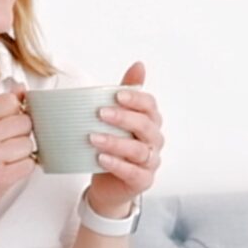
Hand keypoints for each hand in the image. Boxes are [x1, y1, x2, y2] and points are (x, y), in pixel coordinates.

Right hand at [0, 89, 37, 224]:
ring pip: (28, 144)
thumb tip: (21, 89)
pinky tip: (9, 171)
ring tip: (6, 160)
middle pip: (24, 122)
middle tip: (7, 145)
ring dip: (23, 153)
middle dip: (21, 134)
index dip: (16, 112)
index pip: (9, 101)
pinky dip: (23, 168)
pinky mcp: (0, 178)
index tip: (11, 121)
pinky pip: (29, 164)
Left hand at [86, 62, 163, 215]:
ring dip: (116, 142)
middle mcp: (154, 141)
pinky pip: (133, 172)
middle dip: (124, 118)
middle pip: (146, 126)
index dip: (136, 98)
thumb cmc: (115, 147)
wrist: (108, 183)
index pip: (150, 106)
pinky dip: (117, 164)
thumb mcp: (118, 118)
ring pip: (139, 150)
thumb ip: (127, 92)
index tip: (116, 94)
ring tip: (94, 138)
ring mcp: (150, 162)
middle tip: (100, 113)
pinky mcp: (142, 180)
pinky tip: (102, 158)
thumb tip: (139, 65)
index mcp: (150, 122)